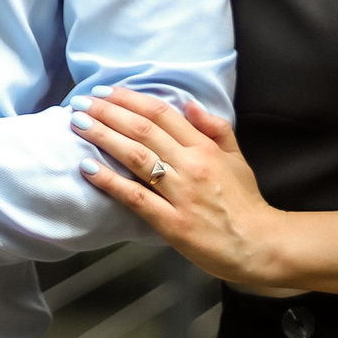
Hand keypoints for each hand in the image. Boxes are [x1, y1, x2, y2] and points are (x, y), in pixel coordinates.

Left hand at [75, 88, 287, 285]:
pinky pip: (136, 197)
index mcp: (205, 148)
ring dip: (104, 137)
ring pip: (136, 157)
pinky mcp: (171, 223)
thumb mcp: (237, 158)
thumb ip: (216, 129)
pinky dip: (110, 181)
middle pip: (143, 130)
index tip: (107, 93)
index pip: (162, 114)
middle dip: (108, 113)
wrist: (258, 244)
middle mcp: (191, 165)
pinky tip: (88, 168)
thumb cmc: (245, 202)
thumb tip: (189, 104)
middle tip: (81, 103)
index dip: (131, 100)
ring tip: (78, 125)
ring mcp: (181, 194)